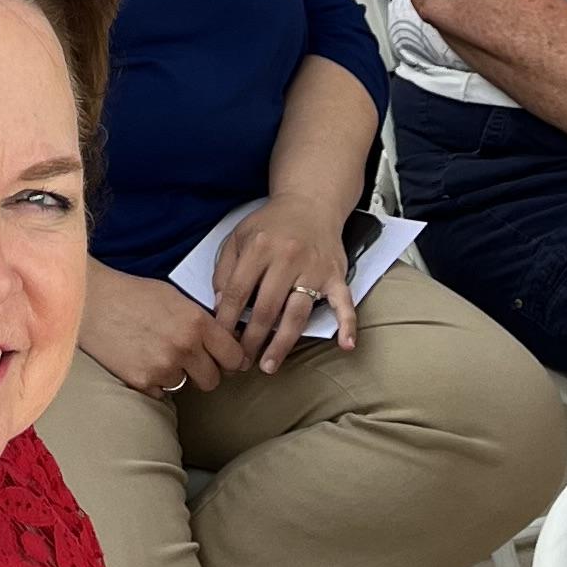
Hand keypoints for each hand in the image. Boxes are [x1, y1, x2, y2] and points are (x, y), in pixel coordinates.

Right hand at [79, 260, 249, 397]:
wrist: (92, 302)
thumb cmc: (133, 294)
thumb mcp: (175, 298)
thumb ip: (201, 321)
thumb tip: (224, 341)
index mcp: (197, 322)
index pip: (233, 356)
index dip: (231, 360)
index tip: (227, 362)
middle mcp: (184, 347)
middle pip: (212, 380)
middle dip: (204, 372)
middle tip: (190, 360)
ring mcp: (163, 367)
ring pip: (185, 386)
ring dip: (176, 375)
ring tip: (157, 354)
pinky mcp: (142, 381)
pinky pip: (160, 393)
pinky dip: (154, 382)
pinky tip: (142, 361)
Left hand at [212, 197, 357, 370]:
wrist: (311, 202)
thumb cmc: (272, 224)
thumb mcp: (239, 236)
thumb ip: (225, 269)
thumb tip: (219, 305)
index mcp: (259, 247)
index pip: (237, 292)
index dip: (226, 320)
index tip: (220, 341)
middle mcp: (287, 257)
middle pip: (266, 308)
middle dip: (251, 340)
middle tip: (241, 363)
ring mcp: (314, 268)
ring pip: (297, 313)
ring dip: (282, 343)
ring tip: (269, 365)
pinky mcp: (335, 274)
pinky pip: (344, 302)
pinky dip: (347, 324)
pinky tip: (345, 345)